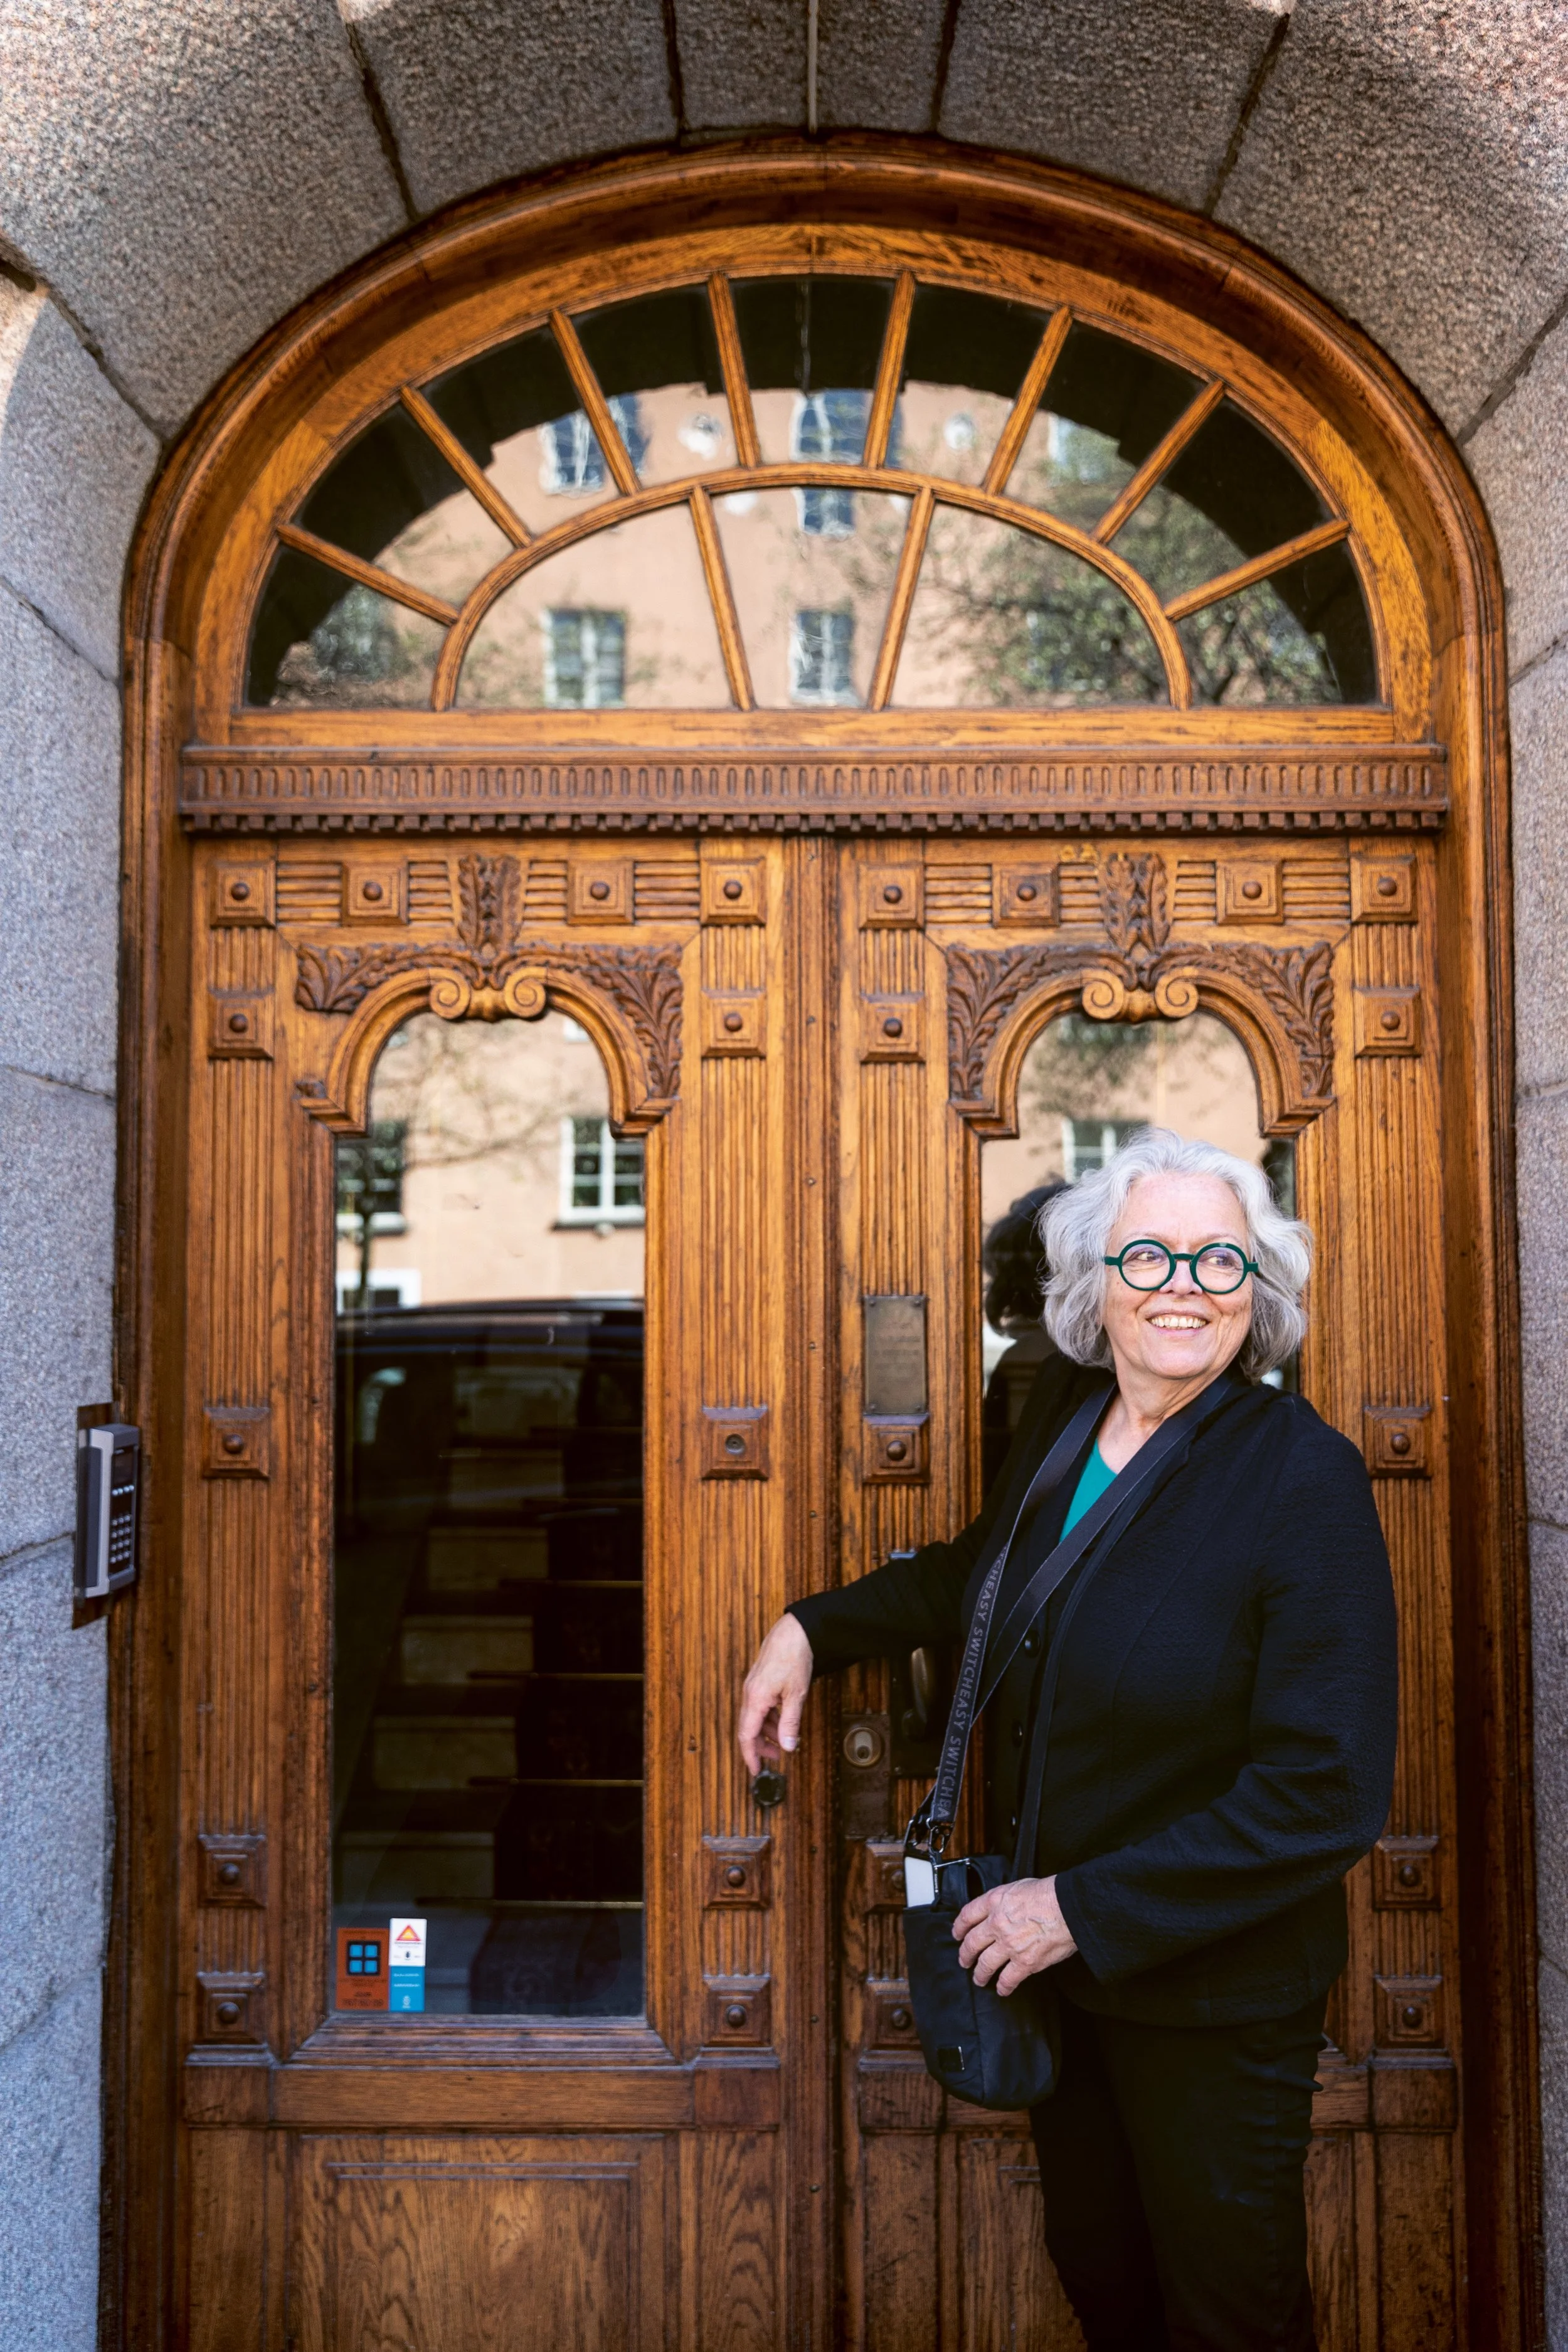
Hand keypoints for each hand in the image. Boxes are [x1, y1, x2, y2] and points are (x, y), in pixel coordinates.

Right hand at [738, 1613, 813, 1775]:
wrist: (794, 1631)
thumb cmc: (794, 1657)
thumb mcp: (796, 1694)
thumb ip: (790, 1722)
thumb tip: (787, 1746)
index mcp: (755, 1699)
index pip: (746, 1736)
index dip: (750, 1756)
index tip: (755, 1771)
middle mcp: (749, 1693)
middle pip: (747, 1728)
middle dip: (759, 1746)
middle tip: (774, 1758)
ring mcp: (753, 1686)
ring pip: (754, 1717)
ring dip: (766, 1732)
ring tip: (783, 1740)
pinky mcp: (759, 1680)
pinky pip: (759, 1705)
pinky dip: (768, 1717)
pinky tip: (782, 1719)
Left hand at [953, 1875, 1075, 1996]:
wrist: (1069, 1908)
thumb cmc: (1050, 1894)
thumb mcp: (1018, 1886)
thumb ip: (1004, 1900)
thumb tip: (1002, 1908)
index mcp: (994, 1902)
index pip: (967, 1916)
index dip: (959, 1927)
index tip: (957, 1934)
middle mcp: (996, 1924)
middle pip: (972, 1943)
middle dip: (965, 1954)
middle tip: (964, 1960)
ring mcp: (1009, 1945)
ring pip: (985, 1964)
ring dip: (980, 1974)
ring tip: (979, 1978)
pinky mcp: (1025, 1962)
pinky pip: (1008, 1979)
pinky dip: (1003, 1987)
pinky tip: (1002, 1989)